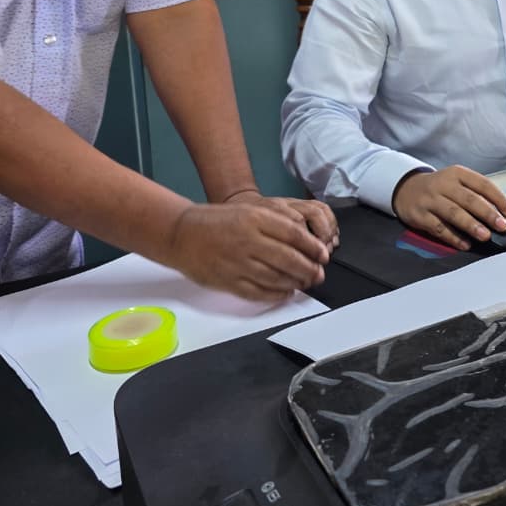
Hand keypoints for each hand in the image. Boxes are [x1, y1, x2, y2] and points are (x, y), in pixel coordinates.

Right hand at [166, 193, 338, 303]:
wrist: (182, 234)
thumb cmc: (219, 220)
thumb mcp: (250, 210)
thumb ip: (277, 221)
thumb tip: (305, 235)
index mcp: (255, 218)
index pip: (293, 234)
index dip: (313, 247)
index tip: (324, 255)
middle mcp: (248, 240)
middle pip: (288, 258)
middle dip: (309, 269)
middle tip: (319, 273)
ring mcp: (237, 263)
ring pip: (275, 277)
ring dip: (295, 283)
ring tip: (305, 283)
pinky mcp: (228, 281)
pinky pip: (258, 292)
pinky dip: (276, 294)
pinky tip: (286, 292)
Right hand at [392, 166, 505, 250]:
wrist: (406, 189)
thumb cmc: (440, 188)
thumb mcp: (456, 182)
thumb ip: (475, 194)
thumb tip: (499, 214)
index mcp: (457, 173)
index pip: (482, 184)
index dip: (498, 198)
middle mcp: (443, 184)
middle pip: (469, 199)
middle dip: (487, 213)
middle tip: (501, 226)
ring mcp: (430, 200)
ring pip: (454, 213)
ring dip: (471, 225)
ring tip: (485, 235)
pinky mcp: (420, 215)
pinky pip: (439, 228)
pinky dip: (453, 237)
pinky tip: (465, 244)